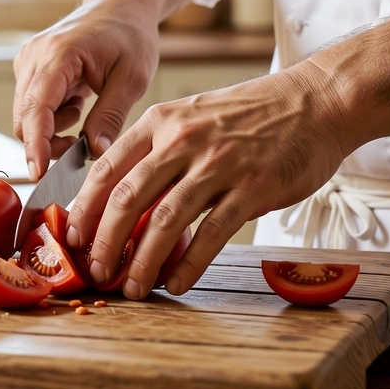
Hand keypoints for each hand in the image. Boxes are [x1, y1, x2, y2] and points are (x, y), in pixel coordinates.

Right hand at [13, 0, 159, 179]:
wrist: (120, 6)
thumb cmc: (129, 35)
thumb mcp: (132, 78)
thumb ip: (111, 116)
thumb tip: (94, 153)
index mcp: (58, 54)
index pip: (37, 108)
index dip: (36, 144)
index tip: (40, 173)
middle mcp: (34, 57)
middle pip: (25, 119)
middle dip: (49, 144)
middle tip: (84, 150)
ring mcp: (28, 62)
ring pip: (26, 117)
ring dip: (53, 131)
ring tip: (86, 116)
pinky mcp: (29, 70)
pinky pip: (32, 107)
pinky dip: (53, 118)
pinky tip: (78, 104)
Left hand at [67, 61, 351, 298]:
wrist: (316, 101)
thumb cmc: (251, 115)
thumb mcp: (193, 117)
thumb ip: (158, 151)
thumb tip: (123, 201)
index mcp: (161, 121)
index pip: (106, 168)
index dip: (85, 208)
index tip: (73, 238)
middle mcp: (182, 140)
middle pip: (126, 198)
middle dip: (104, 242)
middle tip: (96, 271)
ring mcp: (218, 164)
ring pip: (164, 221)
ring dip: (142, 261)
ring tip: (132, 287)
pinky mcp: (252, 188)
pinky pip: (210, 234)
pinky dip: (188, 265)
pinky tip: (176, 283)